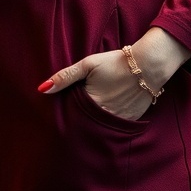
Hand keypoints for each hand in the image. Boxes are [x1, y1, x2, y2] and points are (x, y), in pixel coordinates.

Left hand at [39, 49, 153, 121]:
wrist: (148, 65)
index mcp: (90, 103)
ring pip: (99, 127)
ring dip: (93, 124)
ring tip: (90, 117)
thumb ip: (65, 77)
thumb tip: (42, 89)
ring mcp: (117, 121)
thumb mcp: (88, 65)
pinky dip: (108, 124)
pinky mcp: (129, 122)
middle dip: (79, 121)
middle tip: (76, 116)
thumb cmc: (116, 62)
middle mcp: (103, 116)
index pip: (71, 114)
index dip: (67, 112)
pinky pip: (114, 128)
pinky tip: (106, 115)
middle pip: (84, 123)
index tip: (63, 111)